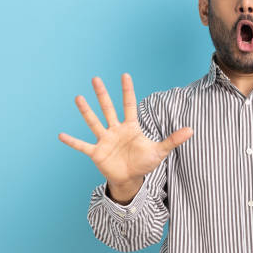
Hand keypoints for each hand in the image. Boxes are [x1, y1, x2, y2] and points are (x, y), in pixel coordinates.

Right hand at [58, 73, 192, 187]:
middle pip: (109, 108)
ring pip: (94, 122)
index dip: (127, 91)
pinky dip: (72, 142)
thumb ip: (173, 139)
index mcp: (131, 127)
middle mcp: (116, 130)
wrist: (131, 178)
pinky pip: (82, 146)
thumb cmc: (144, 162)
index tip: (125, 75)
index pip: (129, 105)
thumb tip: (192, 130)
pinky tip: (61, 135)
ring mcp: (105, 140)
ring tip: (78, 98)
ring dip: (86, 111)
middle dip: (103, 94)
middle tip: (96, 79)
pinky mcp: (97, 152)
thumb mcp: (160, 151)